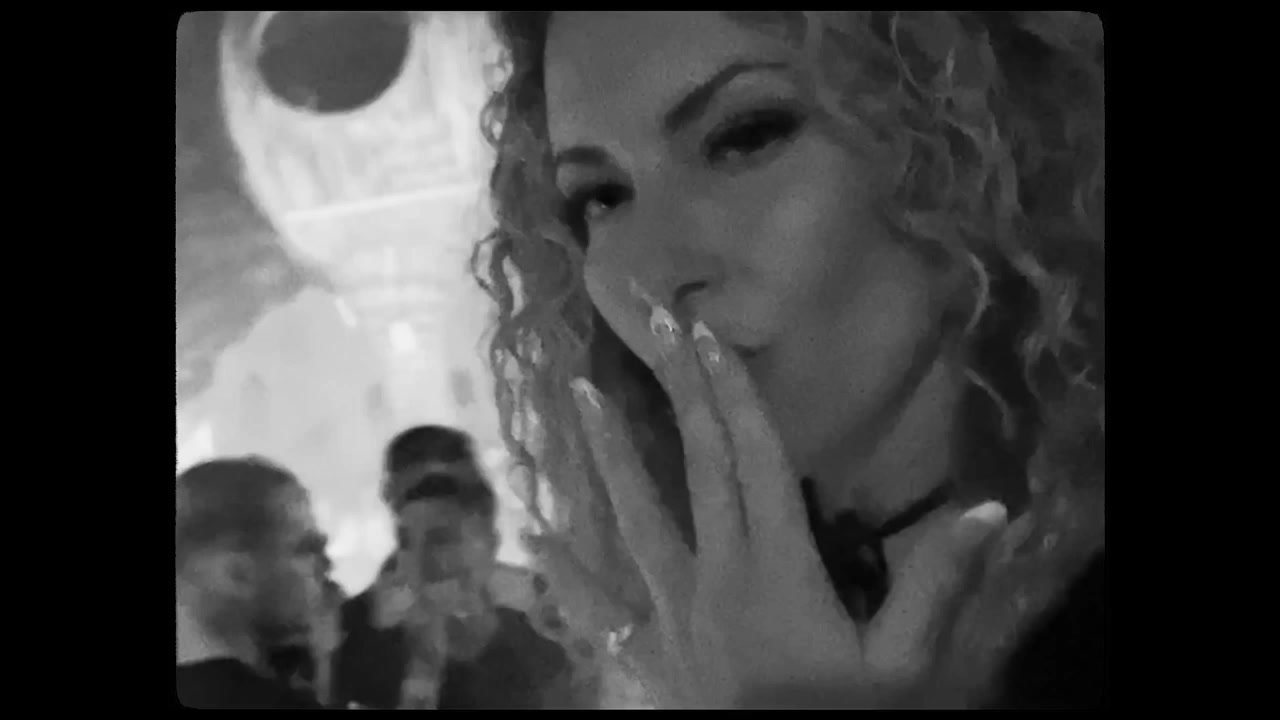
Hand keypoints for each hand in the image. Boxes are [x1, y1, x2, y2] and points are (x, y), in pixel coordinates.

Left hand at [539, 291, 1006, 707]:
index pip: (756, 461)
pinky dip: (565, 569)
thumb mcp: (903, 666)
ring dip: (609, 452)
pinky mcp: (652, 647)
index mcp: (775, 567)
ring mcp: (672, 609)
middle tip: (660, 325)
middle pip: (698, 468)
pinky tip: (531, 538)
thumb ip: (937, 586)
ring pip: (635, 516)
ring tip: (578, 395)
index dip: (733, 394)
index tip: (708, 336)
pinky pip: (601, 602)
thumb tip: (989, 510)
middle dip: (682, 391)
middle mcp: (714, 572)